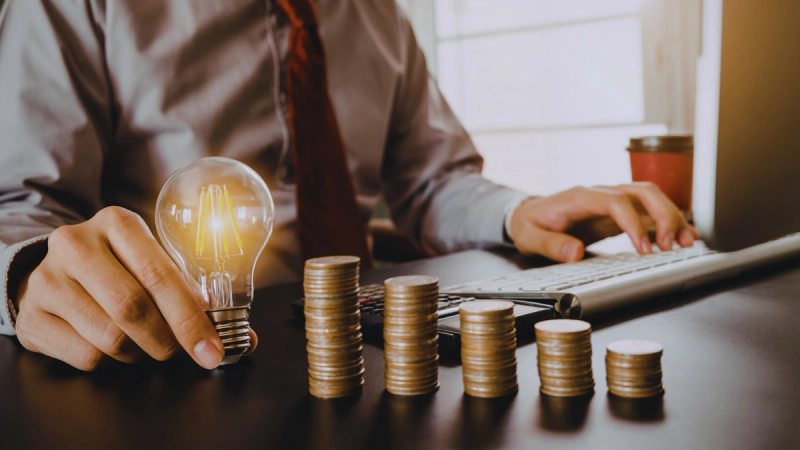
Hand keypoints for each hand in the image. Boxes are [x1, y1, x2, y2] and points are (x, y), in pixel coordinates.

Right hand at [14, 206, 257, 369]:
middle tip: (179, 351)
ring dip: (139, 352)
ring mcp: (48, 280)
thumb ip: (194, 295)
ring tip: (143, 343)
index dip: (190, 318)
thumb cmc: (118, 270)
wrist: (54, 274)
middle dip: (167, 340)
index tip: (212, 348)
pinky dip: (110, 362)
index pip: (160, 275)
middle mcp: (76, 244)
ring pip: (110, 337)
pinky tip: (109, 345)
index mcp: (118, 223)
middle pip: (132, 308)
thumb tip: (245, 339)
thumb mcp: (151, 265)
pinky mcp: (31, 316)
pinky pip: (85, 356)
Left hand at [509, 183, 699, 261]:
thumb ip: (551, 245)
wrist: (529, 215)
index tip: (644, 249)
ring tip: (688, 243)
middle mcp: (601, 194)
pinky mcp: (619, 212)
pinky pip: (649, 212)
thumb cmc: (531, 224)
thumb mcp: (531, 237)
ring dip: (672, 217)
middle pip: (642, 192)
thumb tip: (576, 251)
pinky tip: (683, 238)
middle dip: (663, 215)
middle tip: (673, 245)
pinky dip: (668, 223)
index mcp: (580, 197)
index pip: (616, 201)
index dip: (634, 223)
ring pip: (651, 199)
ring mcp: (612, 201)